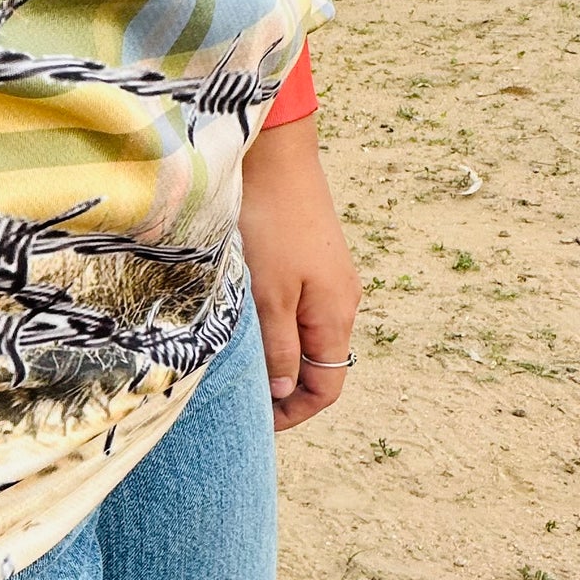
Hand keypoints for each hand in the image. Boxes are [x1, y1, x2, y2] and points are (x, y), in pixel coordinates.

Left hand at [238, 114, 360, 432]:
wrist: (275, 157)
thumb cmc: (270, 224)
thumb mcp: (268, 295)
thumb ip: (277, 347)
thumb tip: (283, 391)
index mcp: (335, 315)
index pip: (326, 386)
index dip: (294, 412)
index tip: (258, 422)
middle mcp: (340, 300)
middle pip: (318, 365)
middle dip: (284, 389)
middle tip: (241, 400)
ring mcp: (327, 279)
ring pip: (307, 337)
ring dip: (277, 358)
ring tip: (239, 366)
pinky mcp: (311, 260)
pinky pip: (299, 310)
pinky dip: (277, 329)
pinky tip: (246, 325)